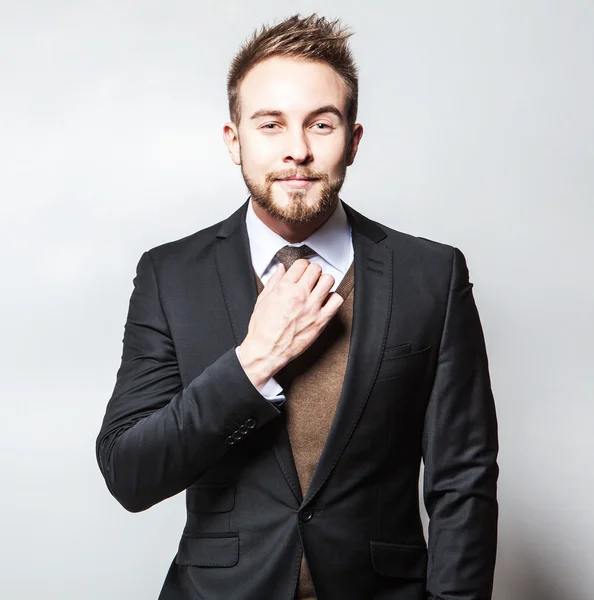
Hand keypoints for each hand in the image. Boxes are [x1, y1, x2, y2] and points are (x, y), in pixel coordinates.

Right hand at [237, 259, 343, 389]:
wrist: (267, 351)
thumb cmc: (262, 329)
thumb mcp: (263, 300)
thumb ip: (274, 281)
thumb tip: (281, 269)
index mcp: (284, 288)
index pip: (301, 264)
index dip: (302, 266)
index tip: (302, 272)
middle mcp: (299, 295)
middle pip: (316, 270)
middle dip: (313, 272)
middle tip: (310, 280)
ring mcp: (312, 308)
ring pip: (328, 281)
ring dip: (324, 282)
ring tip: (319, 289)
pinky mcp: (320, 321)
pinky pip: (336, 300)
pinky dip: (333, 298)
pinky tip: (325, 302)